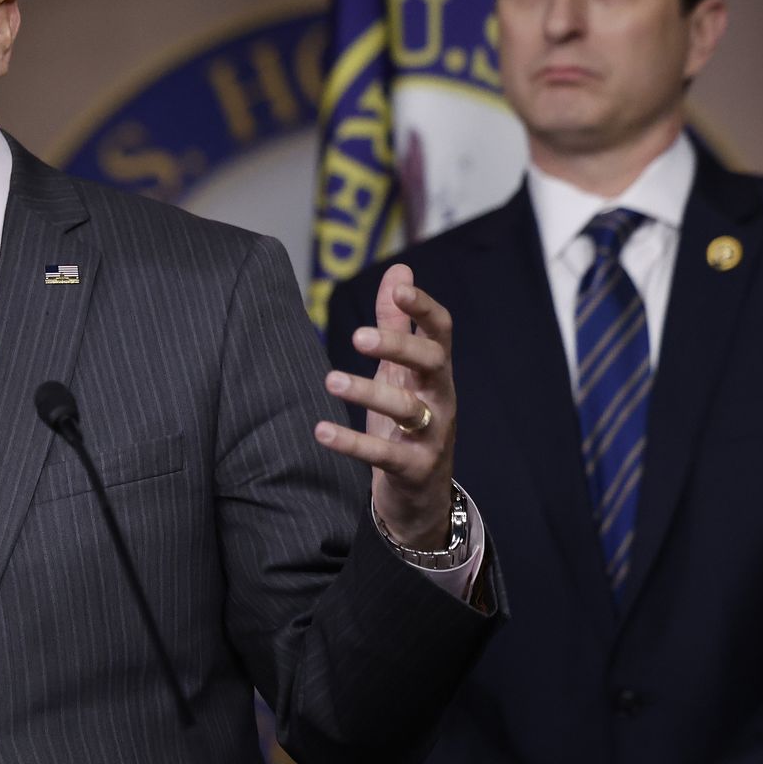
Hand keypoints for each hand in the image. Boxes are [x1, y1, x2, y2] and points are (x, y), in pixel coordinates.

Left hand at [315, 264, 456, 548]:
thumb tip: (399, 268)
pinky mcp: (415, 469)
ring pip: (409, 410)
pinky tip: (321, 431)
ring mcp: (432, 436)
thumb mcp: (402, 371)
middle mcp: (441, 399)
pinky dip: (352, 444)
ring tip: (331, 380)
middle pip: (432, 363)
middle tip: (358, 336)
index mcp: (436, 371)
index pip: (441, 331)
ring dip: (369, 394)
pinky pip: (385, 455)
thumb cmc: (409, 422)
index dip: (423, 308)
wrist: (422, 495)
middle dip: (398, 347)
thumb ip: (398, 322)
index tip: (399, 288)